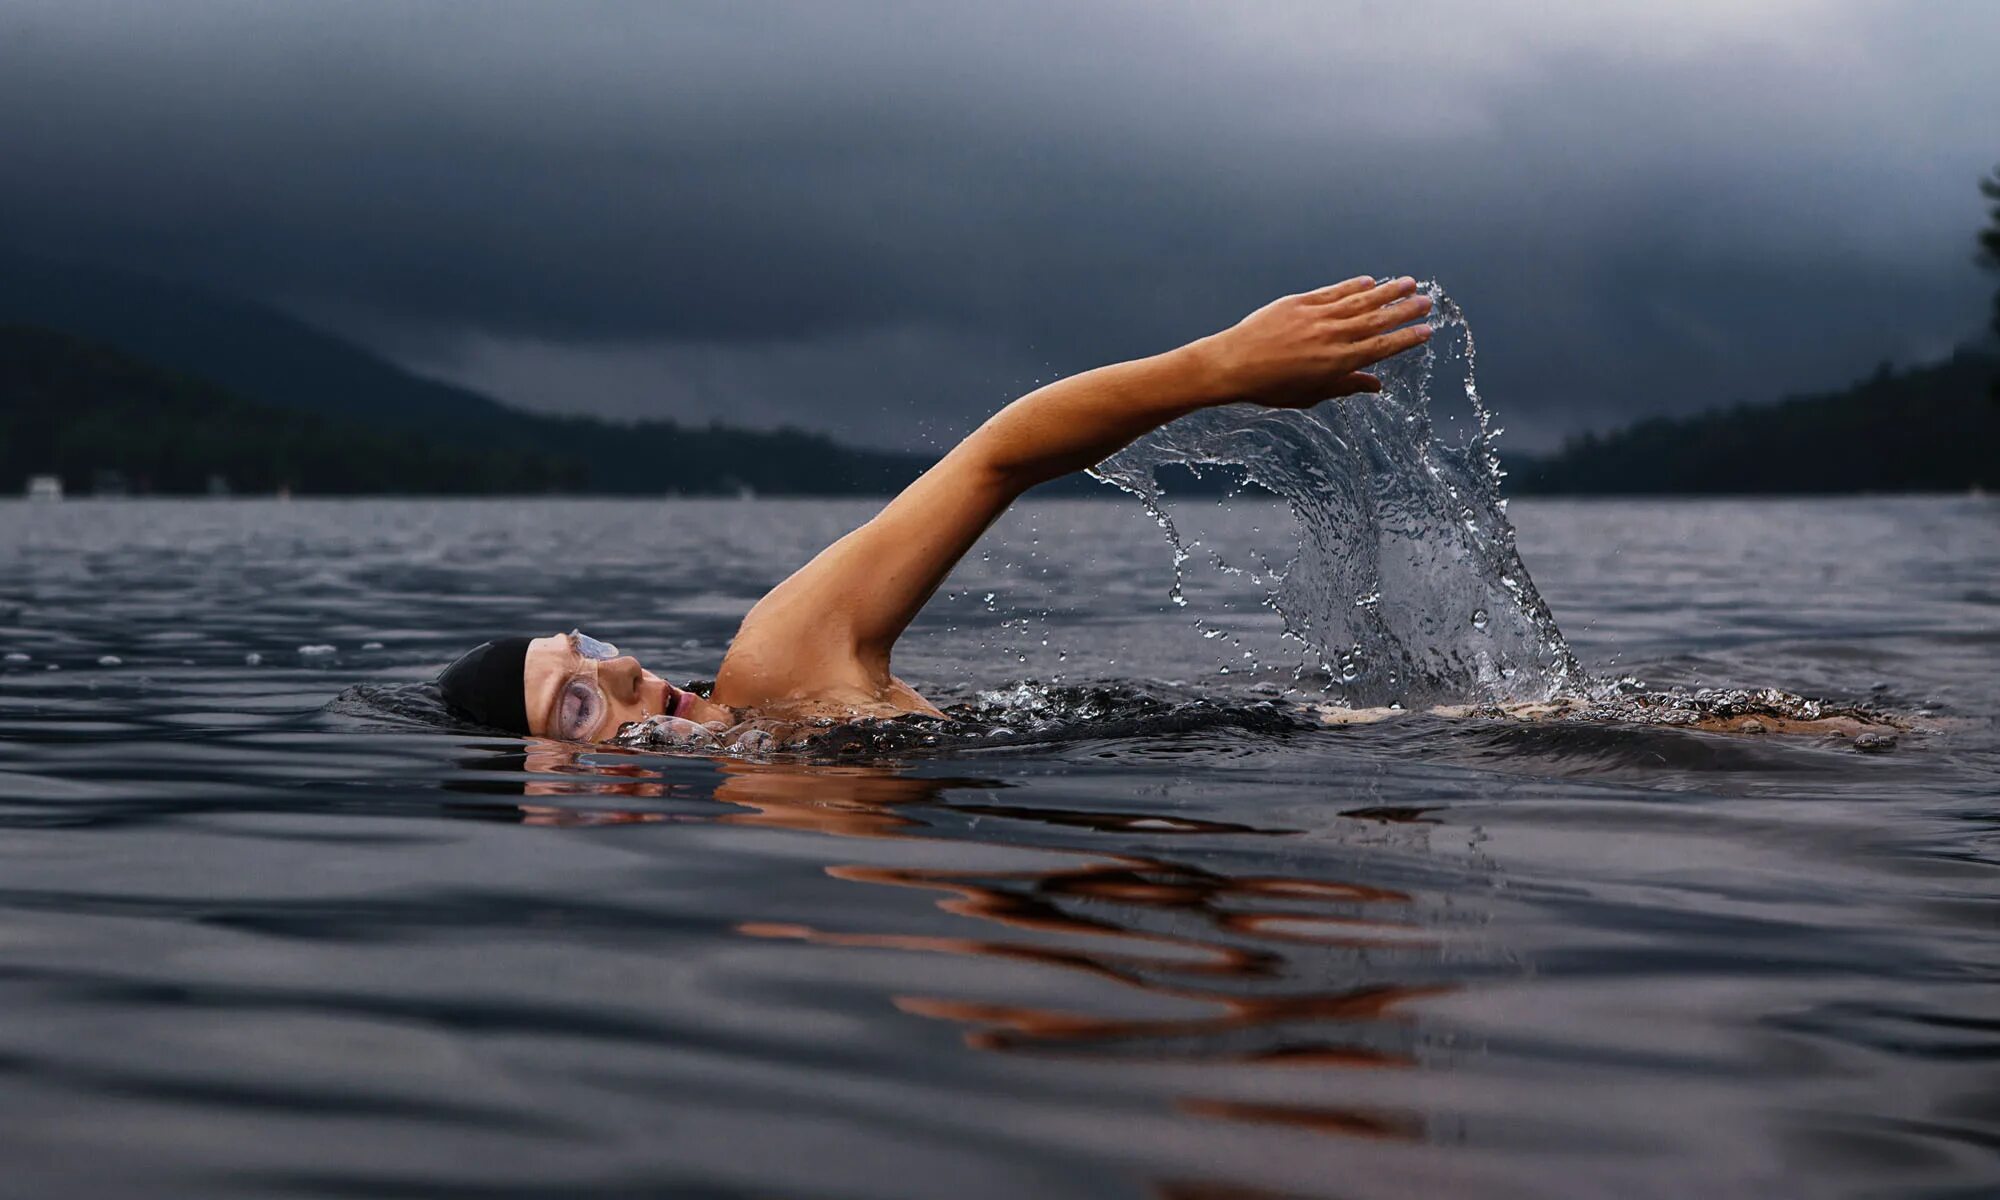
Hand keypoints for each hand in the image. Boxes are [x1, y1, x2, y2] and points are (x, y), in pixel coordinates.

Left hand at [1193, 276, 1432, 408]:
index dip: (1406, 338)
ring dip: (1387, 291)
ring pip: (1360, 301)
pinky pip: (1333, 292)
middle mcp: (1332, 337)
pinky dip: (1353, 286)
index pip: (1381, 348)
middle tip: (1428, 301)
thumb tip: (1376, 385)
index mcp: (1337, 363)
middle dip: (1405, 310)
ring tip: (1409, 283)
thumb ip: (1345, 386)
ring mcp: (1317, 317)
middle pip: (1378, 320)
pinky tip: (1369, 281)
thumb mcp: (1311, 394)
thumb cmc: (1270, 386)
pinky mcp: (1300, 303)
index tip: (1427, 331)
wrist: (1233, 364)